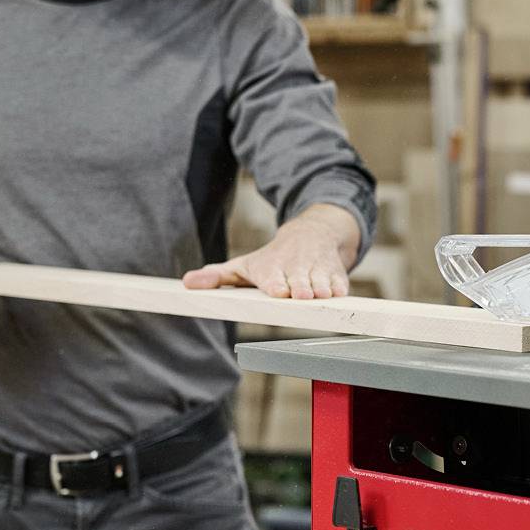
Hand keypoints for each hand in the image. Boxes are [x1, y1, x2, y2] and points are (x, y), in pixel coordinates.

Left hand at [183, 207, 356, 298]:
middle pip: (300, 281)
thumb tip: (187, 283)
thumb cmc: (273, 258)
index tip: (281, 292)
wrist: (311, 234)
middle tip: (301, 295)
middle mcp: (295, 267)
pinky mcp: (337, 274)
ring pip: (322, 282)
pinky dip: (339, 289)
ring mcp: (317, 270)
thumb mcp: (244, 265)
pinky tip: (335, 293)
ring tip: (319, 295)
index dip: (278, 285)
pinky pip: (341, 284)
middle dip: (302, 288)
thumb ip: (217, 277)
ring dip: (322, 290)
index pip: (274, 278)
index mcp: (271, 267)